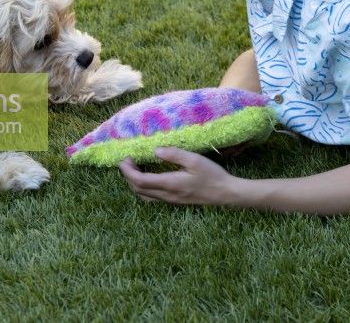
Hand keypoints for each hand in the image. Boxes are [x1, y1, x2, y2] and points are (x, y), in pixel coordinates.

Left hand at [119, 147, 235, 205]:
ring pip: (144, 195)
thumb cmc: (212, 175)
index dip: (128, 171)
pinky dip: (143, 187)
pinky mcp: (174, 200)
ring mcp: (170, 200)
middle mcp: (167, 195)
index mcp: (170, 184)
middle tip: (127, 161)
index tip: (124, 159)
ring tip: (135, 168)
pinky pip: (152, 197)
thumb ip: (174, 154)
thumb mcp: (195, 160)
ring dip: (134, 183)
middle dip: (128, 176)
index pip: (140, 181)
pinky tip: (148, 177)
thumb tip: (155, 150)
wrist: (225, 193)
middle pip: (138, 190)